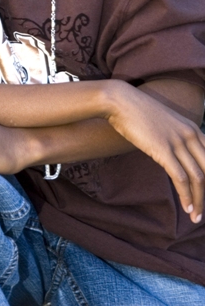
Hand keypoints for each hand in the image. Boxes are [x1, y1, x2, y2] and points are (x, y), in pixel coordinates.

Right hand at [106, 84, 204, 223]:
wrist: (120, 101)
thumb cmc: (137, 112)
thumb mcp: (164, 123)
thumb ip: (175, 137)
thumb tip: (174, 154)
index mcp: (193, 129)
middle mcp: (190, 135)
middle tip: (202, 210)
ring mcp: (177, 142)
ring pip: (198, 178)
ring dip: (199, 201)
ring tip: (195, 216)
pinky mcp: (163, 150)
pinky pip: (181, 178)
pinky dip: (186, 196)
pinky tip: (186, 207)